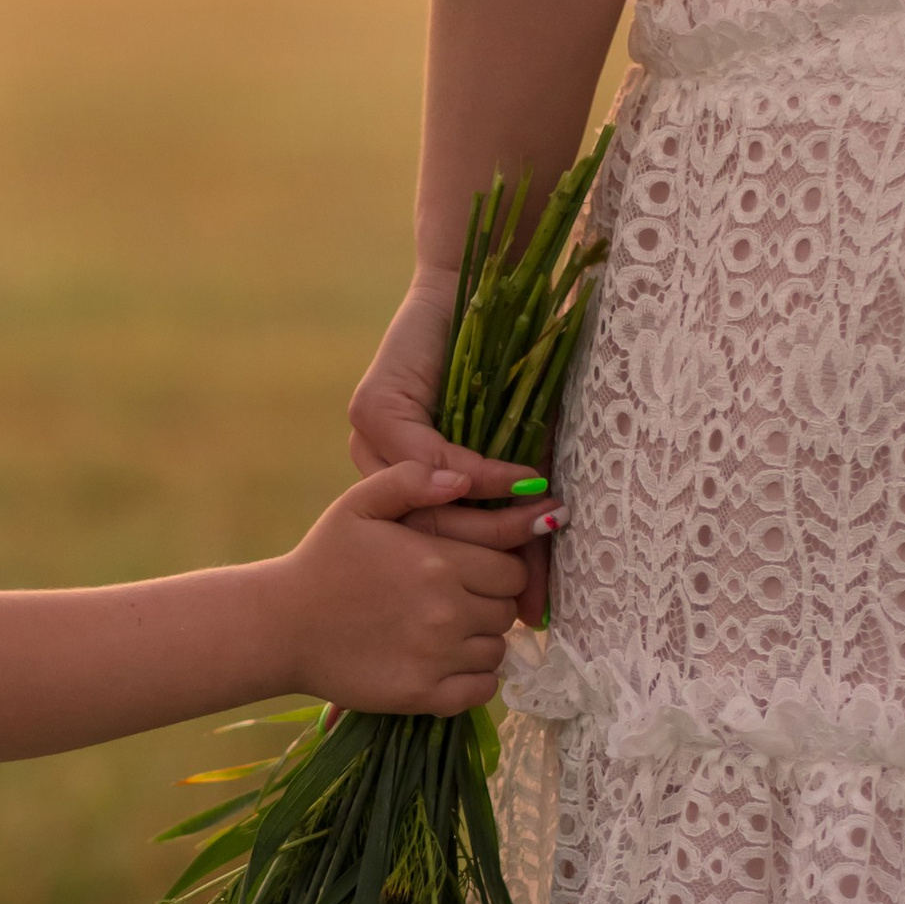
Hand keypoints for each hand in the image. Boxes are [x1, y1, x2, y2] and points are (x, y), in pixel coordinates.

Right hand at [271, 460, 554, 719]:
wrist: (281, 625)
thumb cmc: (323, 561)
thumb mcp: (359, 504)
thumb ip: (412, 481)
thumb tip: (465, 480)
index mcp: (439, 561)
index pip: (511, 571)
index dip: (498, 570)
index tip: (472, 573)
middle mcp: (447, 610)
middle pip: (506, 610)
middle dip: (490, 604)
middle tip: (458, 602)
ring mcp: (437, 656)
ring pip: (497, 650)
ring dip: (481, 641)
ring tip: (448, 633)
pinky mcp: (423, 694)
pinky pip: (482, 689)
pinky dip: (475, 680)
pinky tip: (448, 665)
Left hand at [349, 285, 559, 628]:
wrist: (483, 290)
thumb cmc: (510, 375)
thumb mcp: (523, 456)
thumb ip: (522, 525)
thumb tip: (536, 608)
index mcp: (408, 490)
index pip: (441, 550)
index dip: (486, 581)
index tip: (529, 613)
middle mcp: (379, 472)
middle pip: (427, 539)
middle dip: (487, 561)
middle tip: (530, 582)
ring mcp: (368, 441)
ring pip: (421, 507)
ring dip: (482, 523)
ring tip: (534, 530)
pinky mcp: (372, 408)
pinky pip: (424, 459)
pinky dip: (473, 473)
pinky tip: (516, 480)